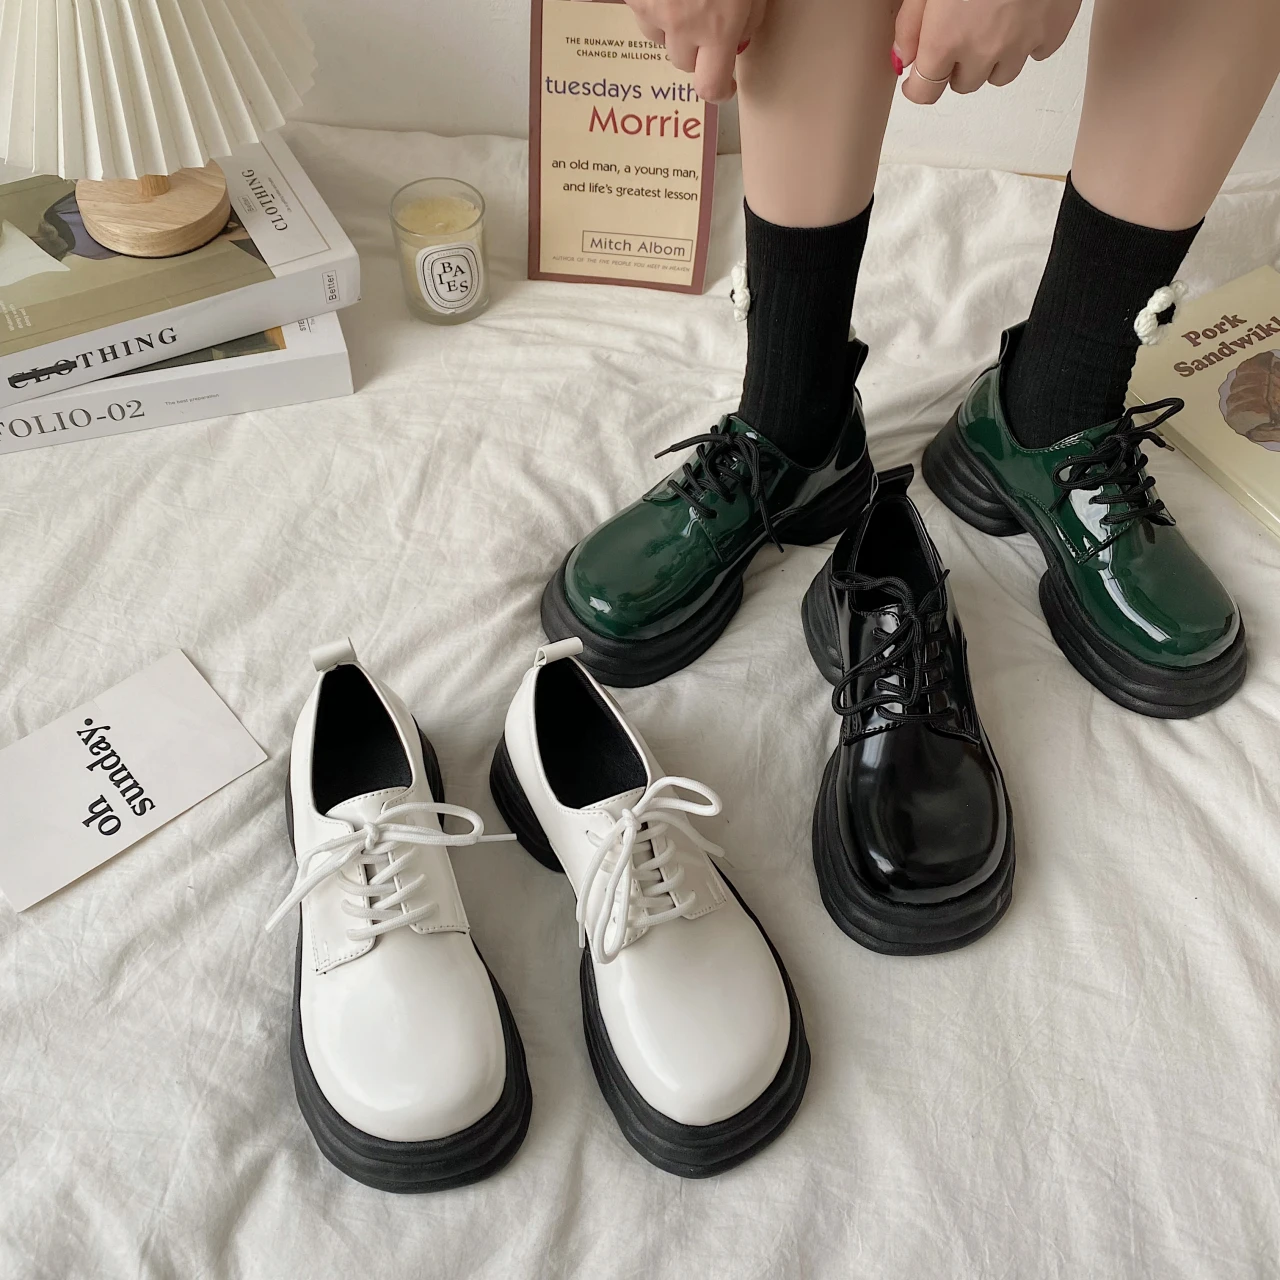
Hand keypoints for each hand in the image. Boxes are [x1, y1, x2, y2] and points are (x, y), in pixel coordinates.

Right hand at [621, 0, 767, 102]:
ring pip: (659, 39)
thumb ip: (748, 19)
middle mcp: (682, 25)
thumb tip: (739, 42)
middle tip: (705, 19)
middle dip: (696, 49)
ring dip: (670, 29)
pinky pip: (642, 15)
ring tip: (682, 0)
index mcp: (718, 26)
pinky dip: (652, 6)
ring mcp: (653, 10)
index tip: (725, 87)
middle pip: (684, 63)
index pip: (711, 87)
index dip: (719, 92)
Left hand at [895, 0, 1081, 103]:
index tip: (918, 79)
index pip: (925, 92)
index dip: (919, 87)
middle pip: (964, 84)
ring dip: (993, 59)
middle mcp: (983, 50)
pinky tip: (1023, 14)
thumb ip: (911, 23)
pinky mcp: (1053, 32)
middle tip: (961, 32)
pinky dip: (1028, 42)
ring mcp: (1021, 44)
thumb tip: (904, 58)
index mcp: (946, 38)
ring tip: (993, 22)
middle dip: (958, 66)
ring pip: (1000, 75)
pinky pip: (1036, 53)